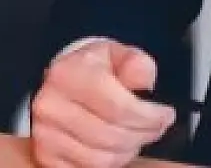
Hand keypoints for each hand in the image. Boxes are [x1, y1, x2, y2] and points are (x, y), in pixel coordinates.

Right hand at [29, 40, 175, 167]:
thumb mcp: (117, 54)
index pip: (117, 107)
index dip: (148, 117)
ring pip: (101, 158)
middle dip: (143, 135)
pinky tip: (117, 146)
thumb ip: (136, 62)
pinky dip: (109, 162)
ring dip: (128, 151)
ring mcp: (44, 133)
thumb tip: (144, 79)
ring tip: (138, 135)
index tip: (166, 115)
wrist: (64, 80)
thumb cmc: (93, 68)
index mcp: (68, 74)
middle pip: (111, 136)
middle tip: (157, 127)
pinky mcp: (45, 155)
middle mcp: (50, 105)